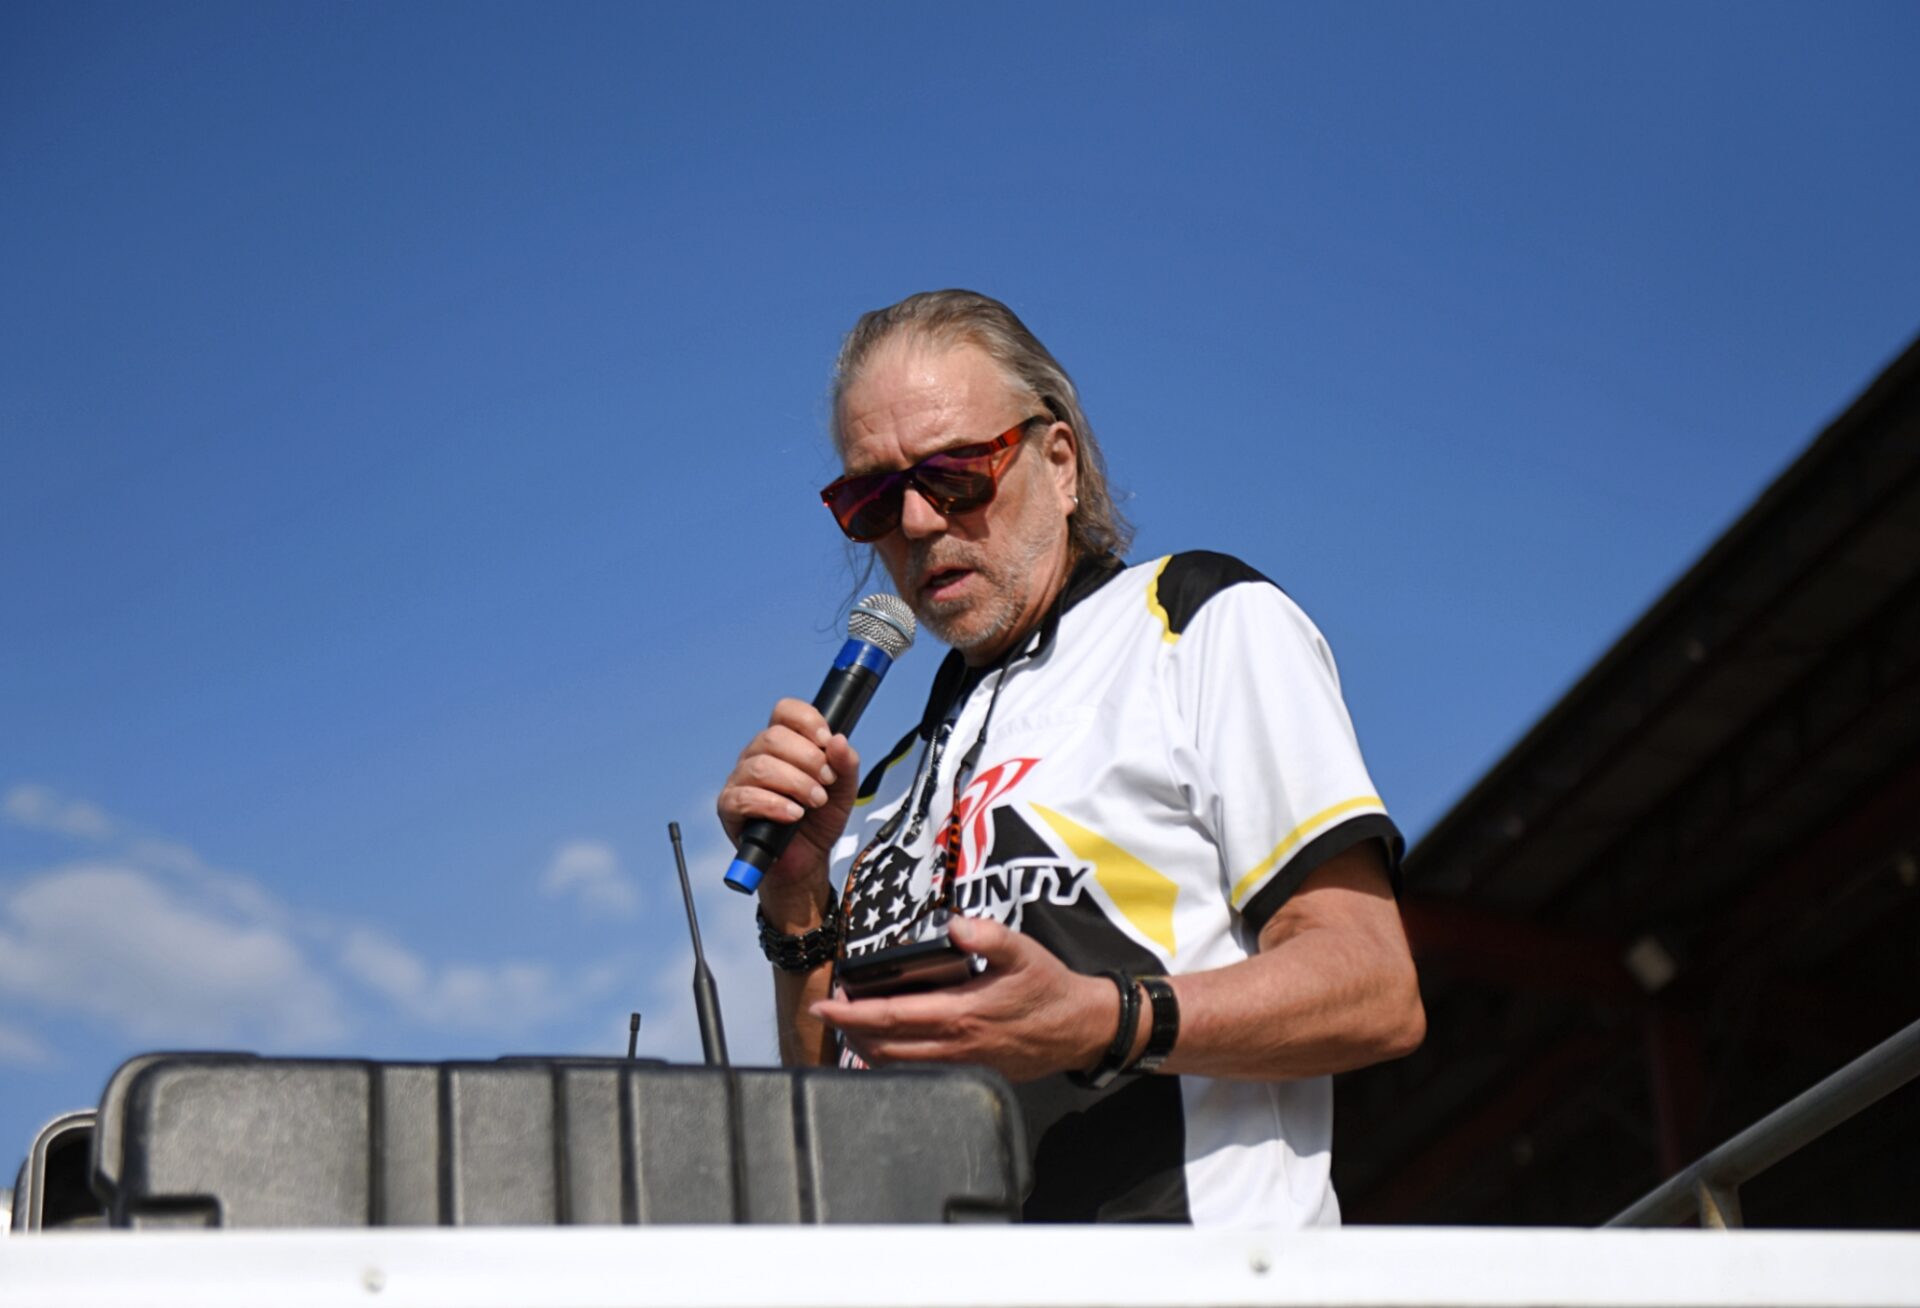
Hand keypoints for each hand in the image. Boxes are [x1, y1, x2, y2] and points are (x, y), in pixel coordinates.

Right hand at [715, 698, 859, 917]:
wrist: (807, 860)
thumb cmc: (819, 821)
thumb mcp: (843, 790)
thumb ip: (845, 764)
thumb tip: (838, 741)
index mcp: (783, 744)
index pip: (785, 712)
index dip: (806, 720)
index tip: (826, 740)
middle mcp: (757, 756)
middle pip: (773, 737)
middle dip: (807, 759)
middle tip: (826, 782)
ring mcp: (740, 780)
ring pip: (760, 766)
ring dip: (795, 783)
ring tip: (815, 802)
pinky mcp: (729, 808)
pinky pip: (744, 798)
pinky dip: (774, 805)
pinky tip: (794, 814)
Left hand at [811, 915, 1116, 1082]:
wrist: (1080, 1029)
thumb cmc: (1049, 988)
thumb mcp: (1024, 951)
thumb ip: (988, 936)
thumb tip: (956, 926)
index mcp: (961, 1014)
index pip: (892, 1016)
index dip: (852, 1012)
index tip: (825, 1004)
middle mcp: (955, 1045)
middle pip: (884, 1046)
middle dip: (849, 1031)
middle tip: (828, 1013)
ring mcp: (961, 1064)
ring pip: (898, 1064)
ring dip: (867, 1047)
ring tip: (850, 1026)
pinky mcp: (970, 1073)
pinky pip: (919, 1071)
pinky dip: (893, 1059)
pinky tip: (888, 1044)